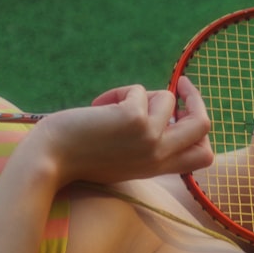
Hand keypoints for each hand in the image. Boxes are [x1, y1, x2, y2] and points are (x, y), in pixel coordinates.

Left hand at [32, 75, 212, 185]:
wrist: (49, 161)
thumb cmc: (78, 158)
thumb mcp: (122, 158)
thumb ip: (146, 142)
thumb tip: (167, 106)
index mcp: (157, 168)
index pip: (204, 156)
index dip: (200, 134)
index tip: (184, 115)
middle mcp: (159, 155)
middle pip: (203, 125)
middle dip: (196, 99)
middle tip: (181, 84)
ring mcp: (150, 138)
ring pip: (166, 99)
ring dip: (140, 95)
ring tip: (109, 108)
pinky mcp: (135, 119)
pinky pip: (139, 90)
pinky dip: (118, 92)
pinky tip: (97, 108)